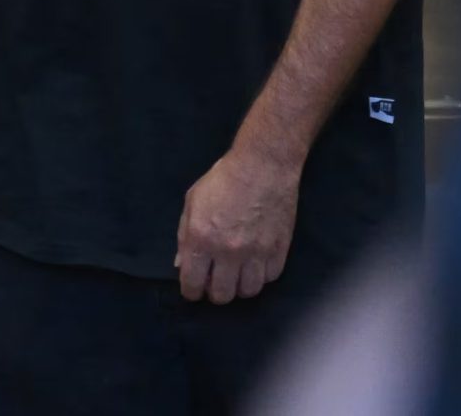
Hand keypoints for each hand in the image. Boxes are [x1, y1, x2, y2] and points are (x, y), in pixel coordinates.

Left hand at [175, 148, 300, 302]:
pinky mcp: (279, 251)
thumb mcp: (193, 201)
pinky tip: (255, 264)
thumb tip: (182, 263)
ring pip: (248, 292)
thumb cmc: (222, 179)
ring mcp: (256, 253)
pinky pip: (269, 279)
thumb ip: (185, 235)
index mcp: (201, 238)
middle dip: (214, 292)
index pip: (192, 283)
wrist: (262, 166)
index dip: (191, 291)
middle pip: (222, 295)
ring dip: (239, 286)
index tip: (193, 290)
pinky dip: (261, 276)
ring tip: (236, 274)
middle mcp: (228, 251)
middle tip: (215, 281)